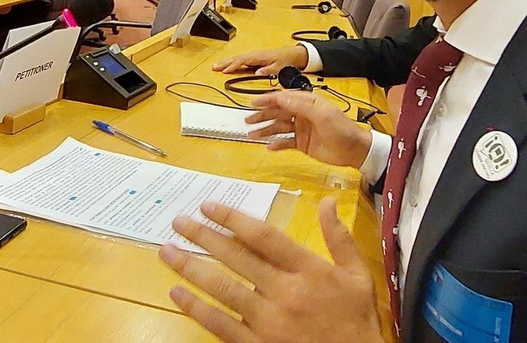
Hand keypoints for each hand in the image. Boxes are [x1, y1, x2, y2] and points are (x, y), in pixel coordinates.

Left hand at [161, 199, 383, 342]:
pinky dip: (197, 309)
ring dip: (191, 268)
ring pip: (223, 289)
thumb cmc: (356, 320)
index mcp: (309, 270)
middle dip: (203, 237)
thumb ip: (339, 239)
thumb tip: (326, 201)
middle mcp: (285, 292)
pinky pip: (221, 325)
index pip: (263, 237)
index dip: (233, 218)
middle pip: (237, 259)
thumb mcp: (358, 276)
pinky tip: (177, 294)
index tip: (208, 206)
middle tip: (178, 222)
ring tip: (167, 251)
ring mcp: (268, 322)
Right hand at [212, 45, 307, 74]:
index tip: (225, 70)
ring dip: (227, 62)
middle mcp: (255, 55)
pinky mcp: (254, 58)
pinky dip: (232, 62)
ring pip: (237, 58)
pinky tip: (228, 66)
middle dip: (225, 62)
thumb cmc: (286, 60)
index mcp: (259, 56)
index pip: (242, 60)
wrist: (293, 54)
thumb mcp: (279, 67)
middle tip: (214, 67)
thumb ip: (268, 70)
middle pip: (237, 58)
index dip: (233, 65)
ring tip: (216, 66)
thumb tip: (257, 73)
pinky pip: (241, 60)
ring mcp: (254, 56)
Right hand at [245, 91, 371, 168]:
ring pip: (279, 127)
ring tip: (252, 135)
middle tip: (248, 121)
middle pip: (278, 113)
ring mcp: (302, 129)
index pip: (283, 98)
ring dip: (265, 130)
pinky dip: (276, 143)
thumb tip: (279, 97)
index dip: (267, 100)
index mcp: (307, 102)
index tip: (253, 103)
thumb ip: (299, 105)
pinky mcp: (302, 143)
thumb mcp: (321, 114)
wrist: (354, 150)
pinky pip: (285, 142)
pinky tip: (268, 146)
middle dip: (262, 116)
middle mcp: (302, 114)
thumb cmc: (341, 129)